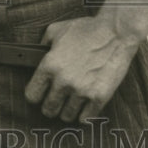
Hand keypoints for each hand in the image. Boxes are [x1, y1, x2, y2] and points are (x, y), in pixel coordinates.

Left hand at [24, 15, 140, 123]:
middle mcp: (63, 81)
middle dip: (50, 106)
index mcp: (49, 65)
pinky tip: (85, 106)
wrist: (116, 32)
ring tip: (71, 103)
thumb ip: (43, 45)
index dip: (35, 96)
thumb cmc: (87, 29)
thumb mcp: (57, 30)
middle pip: (48, 110)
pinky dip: (84, 114)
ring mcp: (81, 90)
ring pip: (66, 116)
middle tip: (56, 101)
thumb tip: (36, 56)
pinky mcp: (99, 97)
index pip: (31, 95)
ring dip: (67, 111)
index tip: (39, 95)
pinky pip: (85, 118)